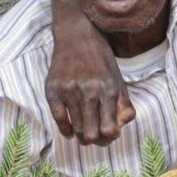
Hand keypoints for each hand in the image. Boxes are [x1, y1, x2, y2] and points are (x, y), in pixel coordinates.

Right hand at [45, 22, 135, 145]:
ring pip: (76, 128)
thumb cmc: (101, 60)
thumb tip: (122, 126)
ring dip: (81, 135)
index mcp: (109, 89)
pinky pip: (58, 119)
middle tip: (96, 137)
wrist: (76, 36)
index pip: (109, 129)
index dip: (110, 137)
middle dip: (95, 140)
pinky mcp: (53, 89)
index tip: (109, 134)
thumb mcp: (117, 79)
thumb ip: (123, 103)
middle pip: (91, 133)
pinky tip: (70, 131)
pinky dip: (66, 130)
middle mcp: (89, 90)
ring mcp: (69, 90)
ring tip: (85, 134)